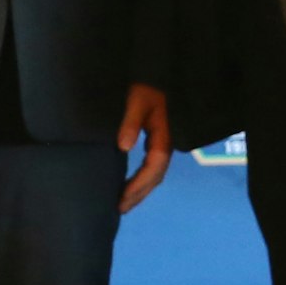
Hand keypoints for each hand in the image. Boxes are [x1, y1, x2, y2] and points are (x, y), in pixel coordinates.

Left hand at [117, 84, 171, 213]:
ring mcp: (162, 144)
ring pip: (155, 175)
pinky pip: (151, 167)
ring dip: (141, 190)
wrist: (159, 75)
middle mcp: (165, 145)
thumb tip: (123, 147)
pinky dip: (141, 180)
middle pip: (155, 177)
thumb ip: (131, 122)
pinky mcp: (157, 142)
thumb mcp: (137, 101)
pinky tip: (129, 185)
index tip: (123, 198)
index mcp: (162, 138)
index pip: (153, 168)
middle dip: (139, 194)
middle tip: (120, 209)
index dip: (139, 185)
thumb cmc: (147, 88)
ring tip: (124, 203)